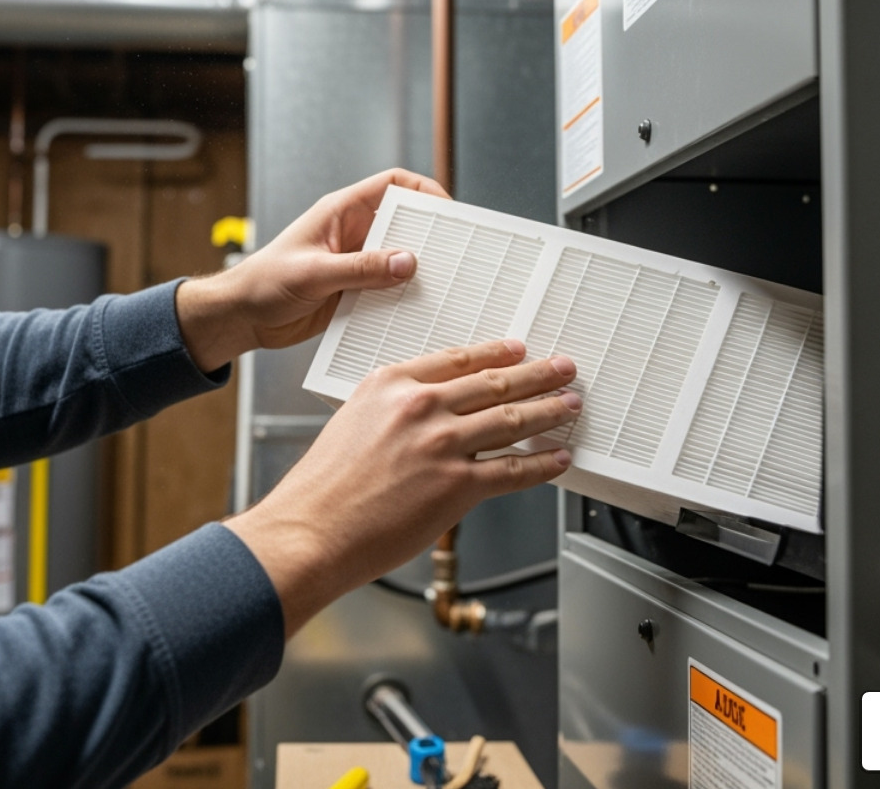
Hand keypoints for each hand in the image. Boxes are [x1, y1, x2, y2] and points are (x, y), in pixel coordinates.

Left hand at [175, 169, 448, 371]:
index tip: (450, 212)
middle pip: (405, 225)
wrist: (241, 318)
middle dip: (431, 237)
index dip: (425, 192)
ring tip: (443, 287)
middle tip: (457, 254)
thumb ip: (360, 268)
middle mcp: (352, 234)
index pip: (393, 185)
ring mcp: (355, 263)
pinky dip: (404, 300)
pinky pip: (388, 291)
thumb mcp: (313, 273)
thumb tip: (406, 261)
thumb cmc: (262, 283)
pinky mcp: (354, 291)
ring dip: (419, 273)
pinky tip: (416, 312)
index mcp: (341, 212)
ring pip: (400, 261)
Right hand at [225, 339, 580, 635]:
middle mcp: (420, 407)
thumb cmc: (324, 488)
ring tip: (569, 405)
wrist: (310, 531)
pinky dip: (542, 465)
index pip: (458, 360)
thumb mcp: (353, 421)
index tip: (518, 349)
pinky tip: (557, 459)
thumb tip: (430, 412)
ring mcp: (441, 445)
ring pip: (511, 420)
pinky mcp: (456, 487)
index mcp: (390, 384)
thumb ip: (393, 409)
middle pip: (494, 383)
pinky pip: (512, 471)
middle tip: (563, 369)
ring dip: (548, 412)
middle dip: (537, 374)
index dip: (496, 353)